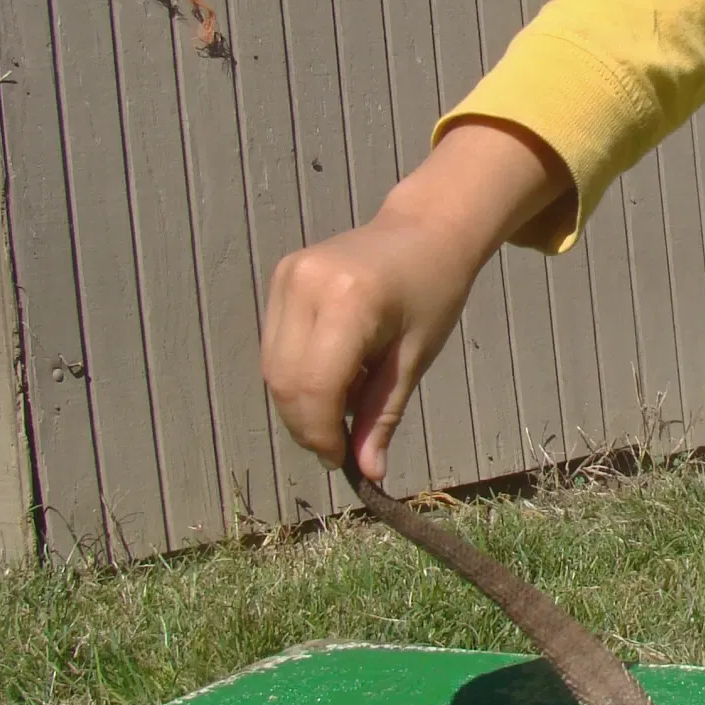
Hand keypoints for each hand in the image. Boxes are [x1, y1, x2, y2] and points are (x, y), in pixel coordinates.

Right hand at [261, 121, 571, 481]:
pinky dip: (296, 374)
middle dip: (306, 425)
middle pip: (284, 381)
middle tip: (340, 444)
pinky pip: (274, 345)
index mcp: (349, 302)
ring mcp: (287, 275)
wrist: (425, 231)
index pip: (315, 387)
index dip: (322, 434)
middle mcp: (307, 284)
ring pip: (271, 367)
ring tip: (343, 402)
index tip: (341, 460)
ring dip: (298, 403)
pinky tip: (333, 372)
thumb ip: (382, 415)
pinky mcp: (280, 276)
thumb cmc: (433, 293)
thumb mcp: (413, 358)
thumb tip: (367, 473)